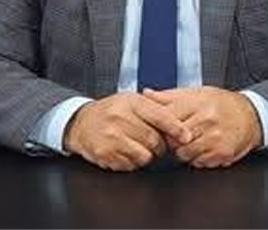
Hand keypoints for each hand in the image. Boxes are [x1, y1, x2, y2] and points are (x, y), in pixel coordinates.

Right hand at [64, 92, 190, 171]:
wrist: (80, 122)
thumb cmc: (110, 111)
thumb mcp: (130, 101)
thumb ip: (154, 108)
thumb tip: (180, 123)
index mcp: (131, 102)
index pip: (160, 116)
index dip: (176, 128)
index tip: (187, 136)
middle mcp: (120, 117)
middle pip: (155, 140)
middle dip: (159, 145)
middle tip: (152, 142)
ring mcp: (112, 136)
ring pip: (144, 156)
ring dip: (145, 155)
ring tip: (135, 145)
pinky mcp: (105, 153)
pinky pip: (130, 165)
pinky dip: (131, 162)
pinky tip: (123, 151)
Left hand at [143, 87, 262, 167]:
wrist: (250, 115)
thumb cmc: (220, 103)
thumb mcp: (195, 93)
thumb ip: (169, 96)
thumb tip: (145, 94)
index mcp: (197, 102)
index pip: (166, 118)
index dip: (159, 125)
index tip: (159, 127)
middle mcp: (206, 119)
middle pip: (173, 139)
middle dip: (170, 140)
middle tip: (175, 136)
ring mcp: (215, 138)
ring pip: (184, 154)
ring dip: (183, 150)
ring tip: (190, 141)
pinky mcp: (222, 153)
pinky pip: (199, 162)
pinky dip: (197, 158)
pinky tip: (203, 147)